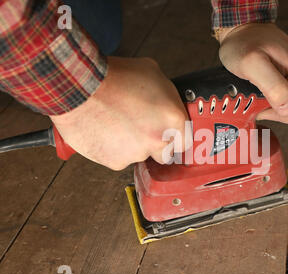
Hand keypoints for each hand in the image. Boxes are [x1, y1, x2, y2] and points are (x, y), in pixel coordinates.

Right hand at [50, 57, 189, 169]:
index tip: (168, 135)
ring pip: (138, 155)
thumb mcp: (153, 73)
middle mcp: (158, 140)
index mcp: (173, 120)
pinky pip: (118, 158)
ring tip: (115, 123)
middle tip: (139, 128)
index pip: (185, 141)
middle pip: (164, 153)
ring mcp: (137, 154)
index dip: (174, 137)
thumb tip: (168, 103)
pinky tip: (104, 131)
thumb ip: (167, 95)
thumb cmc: (114, 77)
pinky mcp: (115, 162)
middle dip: (154, 143)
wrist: (79, 87)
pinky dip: (112, 148)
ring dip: (131, 144)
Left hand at [218, 23, 287, 126]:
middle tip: (261, 96)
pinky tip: (269, 88)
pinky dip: (280, 99)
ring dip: (278, 105)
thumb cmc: (244, 44)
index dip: (278, 115)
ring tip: (264, 90)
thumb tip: (287, 107)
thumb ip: (272, 86)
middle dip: (278, 111)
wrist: (245, 29)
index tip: (261, 102)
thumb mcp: (251, 64)